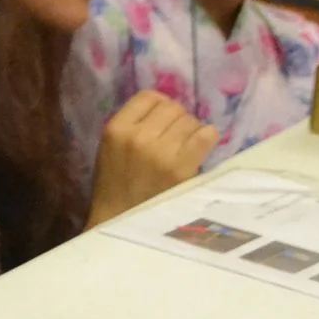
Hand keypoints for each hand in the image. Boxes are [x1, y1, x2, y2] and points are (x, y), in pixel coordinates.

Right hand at [87, 89, 217, 226]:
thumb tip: (167, 108)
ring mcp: (162, 152)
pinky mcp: (182, 168)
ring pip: (190, 120)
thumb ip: (133, 125)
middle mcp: (138, 136)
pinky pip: (205, 136)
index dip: (160, 106)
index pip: (149, 97)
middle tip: (175, 136)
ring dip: (191, 130)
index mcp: (116, 128)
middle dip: (177, 119)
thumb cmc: (116, 185)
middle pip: (172, 107)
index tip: (162, 120)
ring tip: (185, 146)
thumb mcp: (111, 147)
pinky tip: (200, 147)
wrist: (121, 221)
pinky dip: (206, 138)